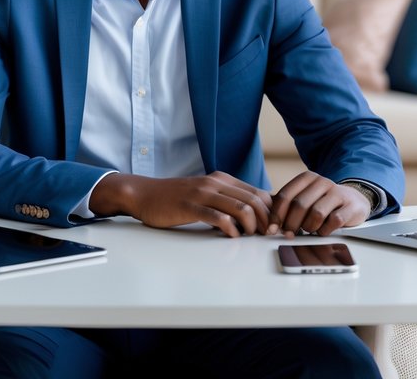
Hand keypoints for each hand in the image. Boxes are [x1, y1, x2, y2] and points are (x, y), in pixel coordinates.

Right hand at [90, 171, 272, 237]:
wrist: (145, 194)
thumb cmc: (176, 199)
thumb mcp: (205, 194)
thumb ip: (226, 200)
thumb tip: (253, 217)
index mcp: (222, 179)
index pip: (257, 193)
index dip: (270, 211)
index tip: (272, 227)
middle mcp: (215, 183)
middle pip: (253, 200)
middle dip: (265, 220)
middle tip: (266, 235)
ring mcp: (202, 194)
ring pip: (240, 207)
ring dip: (251, 225)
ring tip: (250, 236)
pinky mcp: (190, 207)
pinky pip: (218, 217)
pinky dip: (230, 228)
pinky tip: (231, 236)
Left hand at [269, 171, 369, 237]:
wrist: (353, 201)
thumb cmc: (322, 203)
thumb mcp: (305, 198)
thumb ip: (287, 208)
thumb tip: (270, 225)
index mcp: (307, 178)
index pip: (285, 195)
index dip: (276, 214)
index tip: (272, 229)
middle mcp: (322, 182)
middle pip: (299, 205)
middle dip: (291, 224)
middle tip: (290, 234)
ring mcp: (338, 193)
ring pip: (316, 214)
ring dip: (309, 227)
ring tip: (310, 229)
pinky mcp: (350, 206)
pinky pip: (333, 221)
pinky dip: (325, 230)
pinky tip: (324, 230)